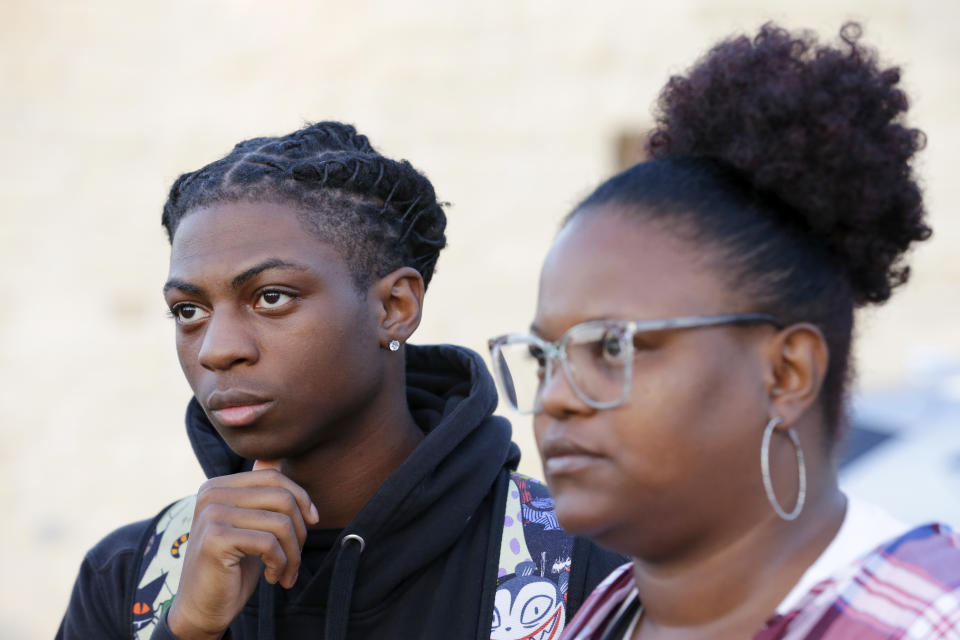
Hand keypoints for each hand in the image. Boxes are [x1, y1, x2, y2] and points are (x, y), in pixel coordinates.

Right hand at [166, 460, 319, 639]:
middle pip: (282, 497)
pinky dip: (281, 564)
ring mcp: (211, 514)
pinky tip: (273, 577)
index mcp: (218, 485)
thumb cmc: (231, 567)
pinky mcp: (216, 538)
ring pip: (281, 522)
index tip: (312, 521)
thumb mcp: (248, 524)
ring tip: (286, 571)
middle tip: (295, 556)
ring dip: (293, 554)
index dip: (301, 498)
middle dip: (300, 530)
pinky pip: (270, 543)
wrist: (202, 608)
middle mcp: (211, 494)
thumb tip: (272, 457)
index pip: (274, 477)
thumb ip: (257, 492)